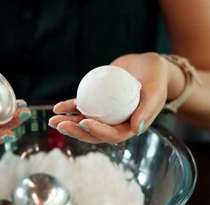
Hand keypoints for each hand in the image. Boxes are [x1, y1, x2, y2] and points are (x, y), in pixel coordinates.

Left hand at [49, 52, 168, 143]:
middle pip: (94, 132)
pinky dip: (70, 107)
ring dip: (68, 122)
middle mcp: (116, 123)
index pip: (113, 135)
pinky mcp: (98, 101)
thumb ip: (147, 109)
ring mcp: (105, 113)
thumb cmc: (156, 78)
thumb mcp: (156, 90)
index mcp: (131, 126)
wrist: (149, 65)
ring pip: (84, 121)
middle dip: (76, 131)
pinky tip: (58, 106)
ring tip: (53, 120)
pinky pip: (82, 106)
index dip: (98, 132)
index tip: (84, 122)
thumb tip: (136, 129)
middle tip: (60, 125)